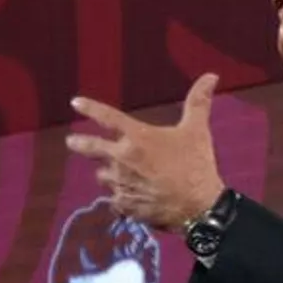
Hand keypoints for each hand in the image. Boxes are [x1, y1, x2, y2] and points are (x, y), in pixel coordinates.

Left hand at [67, 75, 225, 228]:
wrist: (198, 207)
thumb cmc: (196, 165)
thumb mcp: (198, 130)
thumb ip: (198, 102)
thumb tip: (211, 76)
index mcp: (138, 137)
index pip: (107, 117)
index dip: (90, 108)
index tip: (75, 102)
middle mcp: (123, 158)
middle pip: (91, 148)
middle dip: (79, 143)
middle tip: (71, 141)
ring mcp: (121, 183)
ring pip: (103, 176)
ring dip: (107, 173)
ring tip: (115, 174)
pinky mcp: (125, 205)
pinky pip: (113, 200)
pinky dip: (118, 198)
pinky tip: (125, 199)